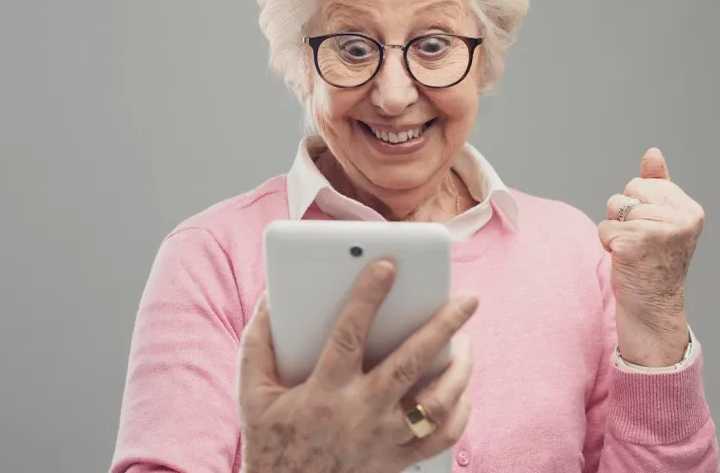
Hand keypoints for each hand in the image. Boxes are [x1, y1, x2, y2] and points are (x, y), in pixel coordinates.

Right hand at [238, 260, 478, 472]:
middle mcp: (360, 413)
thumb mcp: (253, 392)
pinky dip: (458, 413)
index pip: (349, 334)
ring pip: (435, 401)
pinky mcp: (397, 460)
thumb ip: (258, 343)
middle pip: (410, 363)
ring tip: (466, 342)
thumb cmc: (270, 443)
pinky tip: (460, 391)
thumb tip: (271, 299)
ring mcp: (384, 439)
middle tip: (466, 300)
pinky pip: (440, 438)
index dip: (368, 297)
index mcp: (324, 391)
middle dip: (442, 326)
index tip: (387, 266)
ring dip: (458, 369)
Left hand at [598, 148, 703, 365]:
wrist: (652, 307)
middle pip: (627, 191)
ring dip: (614, 230)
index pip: (643, 184)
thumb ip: (658, 185)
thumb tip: (652, 152)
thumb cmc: (654, 261)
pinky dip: (607, 243)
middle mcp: (680, 218)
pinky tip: (624, 260)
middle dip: (624, 214)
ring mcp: (659, 230)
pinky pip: (604, 227)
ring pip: (614, 208)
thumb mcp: (660, 219)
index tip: (651, 232)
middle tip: (640, 242)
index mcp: (690, 209)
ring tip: (632, 250)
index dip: (637, 207)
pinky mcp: (635, 242)